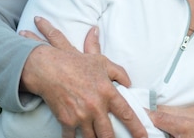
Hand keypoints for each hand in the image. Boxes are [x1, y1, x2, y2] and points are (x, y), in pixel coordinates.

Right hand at [20, 17, 147, 137]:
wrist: (50, 68)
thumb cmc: (77, 63)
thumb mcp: (102, 62)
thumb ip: (119, 73)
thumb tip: (129, 83)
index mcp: (107, 92)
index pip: (126, 113)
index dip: (136, 128)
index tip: (143, 137)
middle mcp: (96, 106)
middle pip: (108, 133)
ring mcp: (81, 116)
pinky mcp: (66, 121)